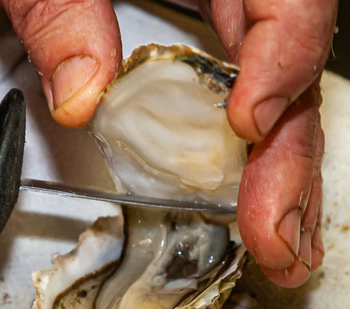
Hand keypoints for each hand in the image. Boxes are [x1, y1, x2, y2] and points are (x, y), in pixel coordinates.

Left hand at [1, 0, 336, 287]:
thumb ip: (60, 12)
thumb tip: (82, 98)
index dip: (281, 61)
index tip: (249, 121)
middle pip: (289, 68)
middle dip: (285, 158)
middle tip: (277, 233)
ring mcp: (229, 15)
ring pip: (278, 95)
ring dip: (281, 178)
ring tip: (284, 244)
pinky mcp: (209, 41)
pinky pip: (243, 100)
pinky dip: (251, 161)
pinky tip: (260, 207)